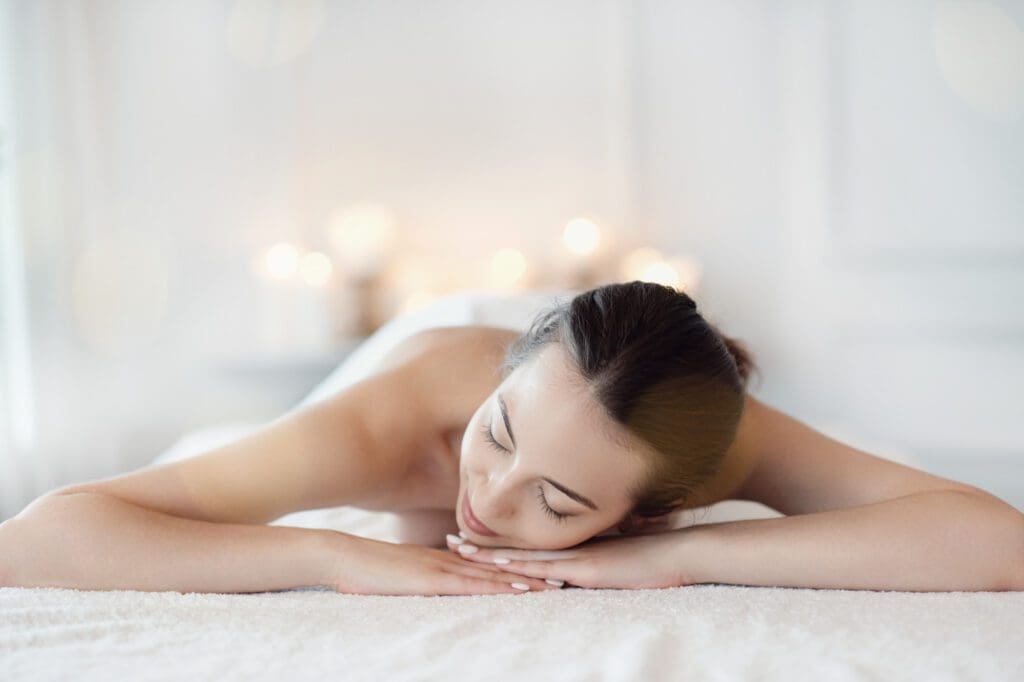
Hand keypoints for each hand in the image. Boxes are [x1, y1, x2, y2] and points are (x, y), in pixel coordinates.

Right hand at [326, 531, 563, 595]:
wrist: (340, 556)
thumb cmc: (364, 567)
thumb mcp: (400, 571)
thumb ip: (421, 574)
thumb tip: (437, 584)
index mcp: (441, 557)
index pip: (485, 563)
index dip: (515, 566)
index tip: (542, 570)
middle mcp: (447, 559)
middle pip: (496, 567)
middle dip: (529, 573)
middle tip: (563, 577)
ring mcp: (439, 567)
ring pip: (490, 575)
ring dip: (522, 581)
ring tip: (551, 586)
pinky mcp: (430, 580)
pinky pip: (468, 584)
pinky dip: (495, 587)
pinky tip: (515, 590)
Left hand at [446, 528, 694, 589]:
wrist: (679, 553)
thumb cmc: (653, 559)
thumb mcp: (616, 562)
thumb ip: (596, 562)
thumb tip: (581, 572)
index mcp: (570, 546)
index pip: (526, 544)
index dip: (496, 542)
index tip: (470, 536)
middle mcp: (567, 547)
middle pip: (516, 547)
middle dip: (481, 546)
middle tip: (448, 539)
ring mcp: (574, 556)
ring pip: (523, 556)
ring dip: (490, 555)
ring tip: (458, 550)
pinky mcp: (585, 569)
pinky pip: (547, 570)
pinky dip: (521, 569)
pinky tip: (499, 569)